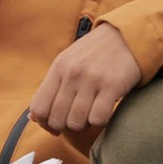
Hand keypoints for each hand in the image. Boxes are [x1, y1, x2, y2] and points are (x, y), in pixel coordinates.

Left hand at [24, 26, 146, 144]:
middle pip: (57, 119)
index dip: (44, 123)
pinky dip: (100, 121)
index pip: (38, 107)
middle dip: (66, 126)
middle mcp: (72, 73)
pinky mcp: (112, 85)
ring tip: (90, 114)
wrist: (128, 36)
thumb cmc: (96, 53)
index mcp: (58, 67)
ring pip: (76, 122)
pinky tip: (104, 111)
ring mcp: (91, 79)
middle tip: (76, 119)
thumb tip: (34, 117)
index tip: (55, 125)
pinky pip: (98, 119)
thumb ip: (51, 87)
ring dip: (83, 125)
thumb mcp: (68, 62)